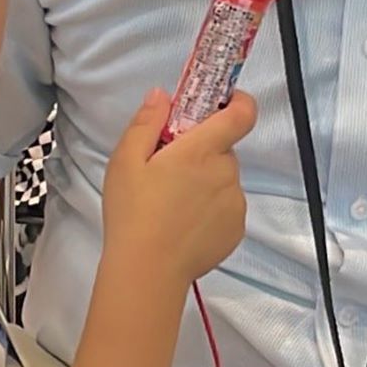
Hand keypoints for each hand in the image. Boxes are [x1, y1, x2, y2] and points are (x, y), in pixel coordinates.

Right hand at [102, 89, 254, 287]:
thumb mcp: (125, 160)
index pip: (241, 114)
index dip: (238, 102)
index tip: (225, 102)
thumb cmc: (133, 214)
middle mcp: (226, 173)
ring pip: (224, 180)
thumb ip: (146, 122)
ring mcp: (235, 202)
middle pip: (224, 150)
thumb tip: (161, 96)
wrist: (148, 270)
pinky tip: (183, 224)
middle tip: (169, 170)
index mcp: (201, 150)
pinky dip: (210, 209)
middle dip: (202, 153)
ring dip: (206, 183)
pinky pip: (227, 207)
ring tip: (172, 204)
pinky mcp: (236, 229)